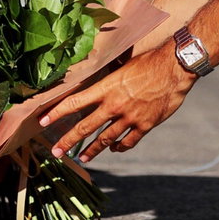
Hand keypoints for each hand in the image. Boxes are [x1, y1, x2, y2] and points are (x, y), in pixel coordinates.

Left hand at [42, 47, 193, 162]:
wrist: (175, 68)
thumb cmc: (150, 61)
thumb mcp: (124, 66)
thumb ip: (110, 78)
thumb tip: (98, 78)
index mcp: (106, 88)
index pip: (75, 102)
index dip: (57, 112)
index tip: (43, 121)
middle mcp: (114, 105)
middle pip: (85, 127)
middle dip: (68, 141)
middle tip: (56, 152)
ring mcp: (129, 118)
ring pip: (105, 139)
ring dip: (92, 149)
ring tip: (82, 158)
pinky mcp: (145, 125)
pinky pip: (128, 141)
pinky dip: (119, 147)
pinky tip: (115, 148)